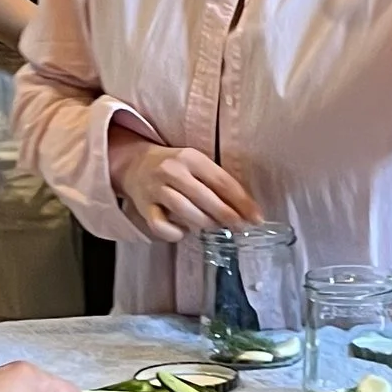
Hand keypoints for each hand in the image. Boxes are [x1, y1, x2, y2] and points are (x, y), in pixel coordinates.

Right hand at [110, 136, 261, 243]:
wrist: (134, 164)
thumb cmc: (175, 168)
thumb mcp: (197, 165)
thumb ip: (218, 183)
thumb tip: (247, 210)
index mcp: (191, 157)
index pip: (222, 181)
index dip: (242, 202)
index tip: (256, 218)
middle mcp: (172, 171)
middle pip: (206, 198)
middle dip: (227, 216)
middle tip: (240, 227)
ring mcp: (156, 189)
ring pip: (186, 212)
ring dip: (205, 223)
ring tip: (214, 226)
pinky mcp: (144, 206)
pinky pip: (161, 226)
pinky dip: (175, 233)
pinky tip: (183, 231)